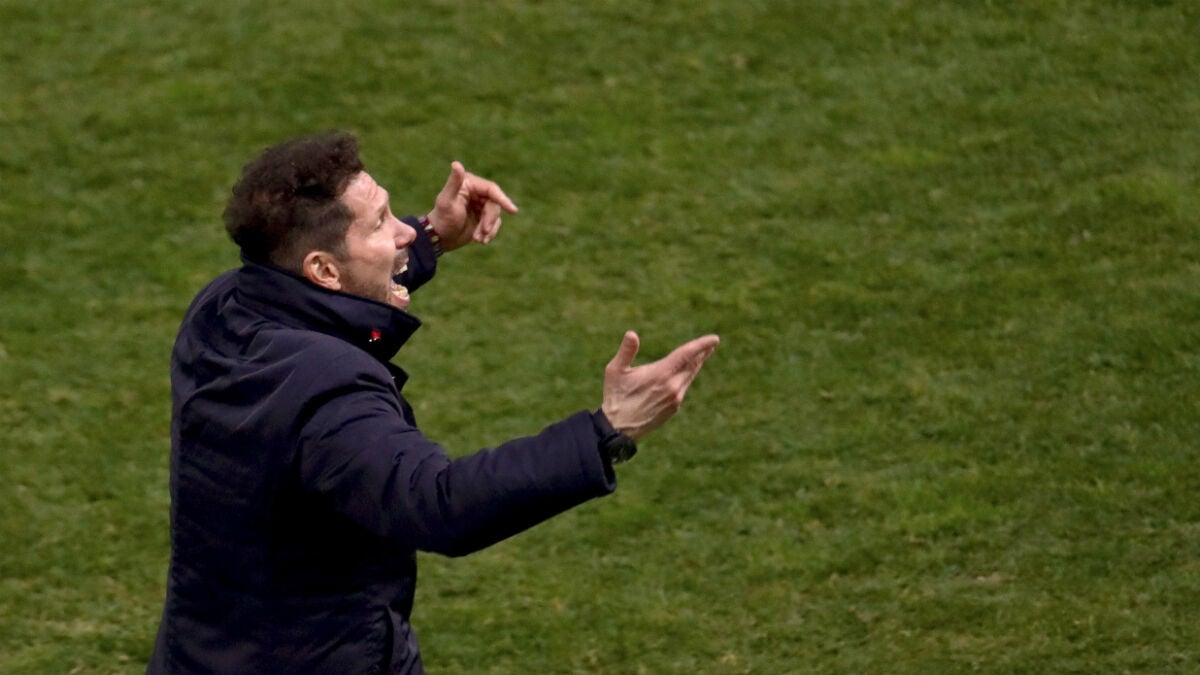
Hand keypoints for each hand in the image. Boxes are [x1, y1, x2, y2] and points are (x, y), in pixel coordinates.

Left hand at [426, 161, 518, 251]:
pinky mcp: (484, 217)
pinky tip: (481, 241)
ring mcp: (481, 205)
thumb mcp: (447, 201)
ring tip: (478, 239)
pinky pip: (494, 225)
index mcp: (469, 184)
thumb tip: (456, 164)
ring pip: (496, 216)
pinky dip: (489, 234)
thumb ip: (453, 183)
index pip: (492, 189)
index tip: (513, 211)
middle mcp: (477, 192)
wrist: (439, 238)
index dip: (503, 199)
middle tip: (482, 233)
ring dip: (489, 229)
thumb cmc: (441, 218)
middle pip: (495, 205)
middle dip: (490, 220)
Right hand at [601, 331, 719, 440]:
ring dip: (697, 365)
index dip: (702, 345)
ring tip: (702, 356)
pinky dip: (687, 377)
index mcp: (661, 374)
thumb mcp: (615, 371)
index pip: (687, 354)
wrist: (619, 428)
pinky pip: (683, 388)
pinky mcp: (673, 408)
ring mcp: (675, 399)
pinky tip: (685, 374)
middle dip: (702, 353)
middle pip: (693, 365)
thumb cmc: (615, 396)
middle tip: (711, 344)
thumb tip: (631, 334)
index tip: (715, 338)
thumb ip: (626, 351)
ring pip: (690, 377)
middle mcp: (672, 387)